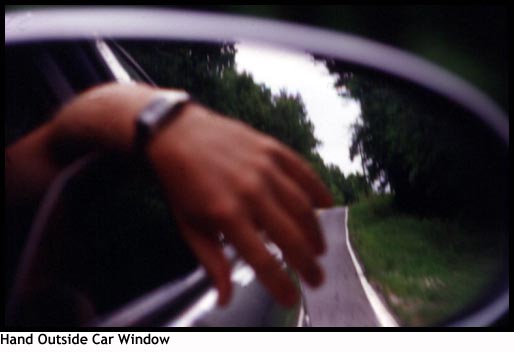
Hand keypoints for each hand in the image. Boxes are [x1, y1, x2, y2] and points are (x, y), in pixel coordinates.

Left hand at [148, 103, 332, 305]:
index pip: (262, 260)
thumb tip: (226, 298)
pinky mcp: (272, 148)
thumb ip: (212, 262)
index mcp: (227, 215)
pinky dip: (319, 190)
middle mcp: (251, 192)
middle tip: (316, 279)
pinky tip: (327, 205)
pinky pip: (304, 172)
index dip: (280, 284)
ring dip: (315, 233)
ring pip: (303, 206)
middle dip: (307, 263)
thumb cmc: (180, 185)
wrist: (176, 134)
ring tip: (319, 250)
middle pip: (290, 236)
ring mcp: (265, 167)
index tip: (292, 299)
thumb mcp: (189, 227)